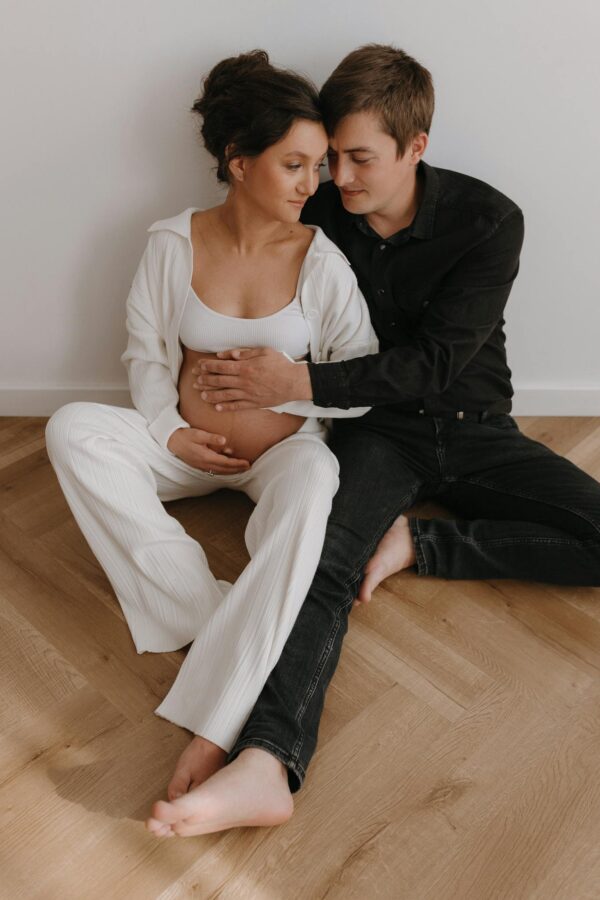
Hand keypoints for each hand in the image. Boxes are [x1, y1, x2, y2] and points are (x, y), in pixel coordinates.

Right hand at [167, 427, 249, 474]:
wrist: (171, 441)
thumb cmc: (185, 435)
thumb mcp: (198, 434)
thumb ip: (211, 437)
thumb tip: (224, 440)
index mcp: (206, 456)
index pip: (225, 462)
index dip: (237, 464)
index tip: (247, 463)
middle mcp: (204, 464)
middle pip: (224, 470)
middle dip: (237, 469)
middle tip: (248, 467)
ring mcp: (201, 466)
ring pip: (220, 472)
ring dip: (231, 471)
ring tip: (242, 469)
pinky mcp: (199, 465)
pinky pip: (214, 471)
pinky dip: (223, 471)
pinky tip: (228, 469)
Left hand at [191, 348, 312, 410]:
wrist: (294, 382)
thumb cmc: (281, 364)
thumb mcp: (263, 351)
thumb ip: (243, 353)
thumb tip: (225, 354)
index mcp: (245, 367)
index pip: (221, 366)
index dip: (208, 366)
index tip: (199, 366)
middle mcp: (244, 381)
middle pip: (220, 381)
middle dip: (205, 380)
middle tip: (195, 380)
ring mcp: (248, 394)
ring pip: (225, 395)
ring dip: (212, 394)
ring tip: (201, 395)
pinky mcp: (254, 403)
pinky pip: (237, 406)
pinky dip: (226, 407)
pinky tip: (217, 407)